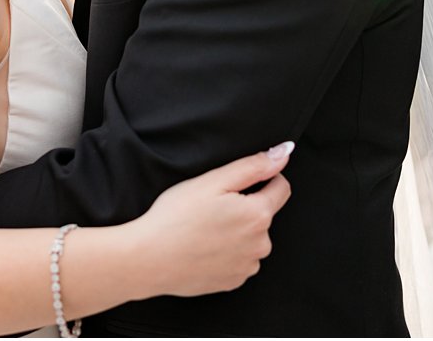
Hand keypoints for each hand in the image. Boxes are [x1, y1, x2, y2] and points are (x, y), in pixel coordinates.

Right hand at [132, 142, 293, 296]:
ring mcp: (247, 266)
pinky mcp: (233, 281)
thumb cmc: (176, 217)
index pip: (281, 188)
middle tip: (211, 207)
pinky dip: (227, 252)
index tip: (239, 182)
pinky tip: (203, 247)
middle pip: (264, 214)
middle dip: (245, 207)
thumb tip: (284, 152)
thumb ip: (253, 166)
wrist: (149, 260)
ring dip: (237, 232)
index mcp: (258, 215)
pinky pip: (239, 260)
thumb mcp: (213, 181)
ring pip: (251, 239)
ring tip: (204, 229)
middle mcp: (260, 244)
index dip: (264, 178)